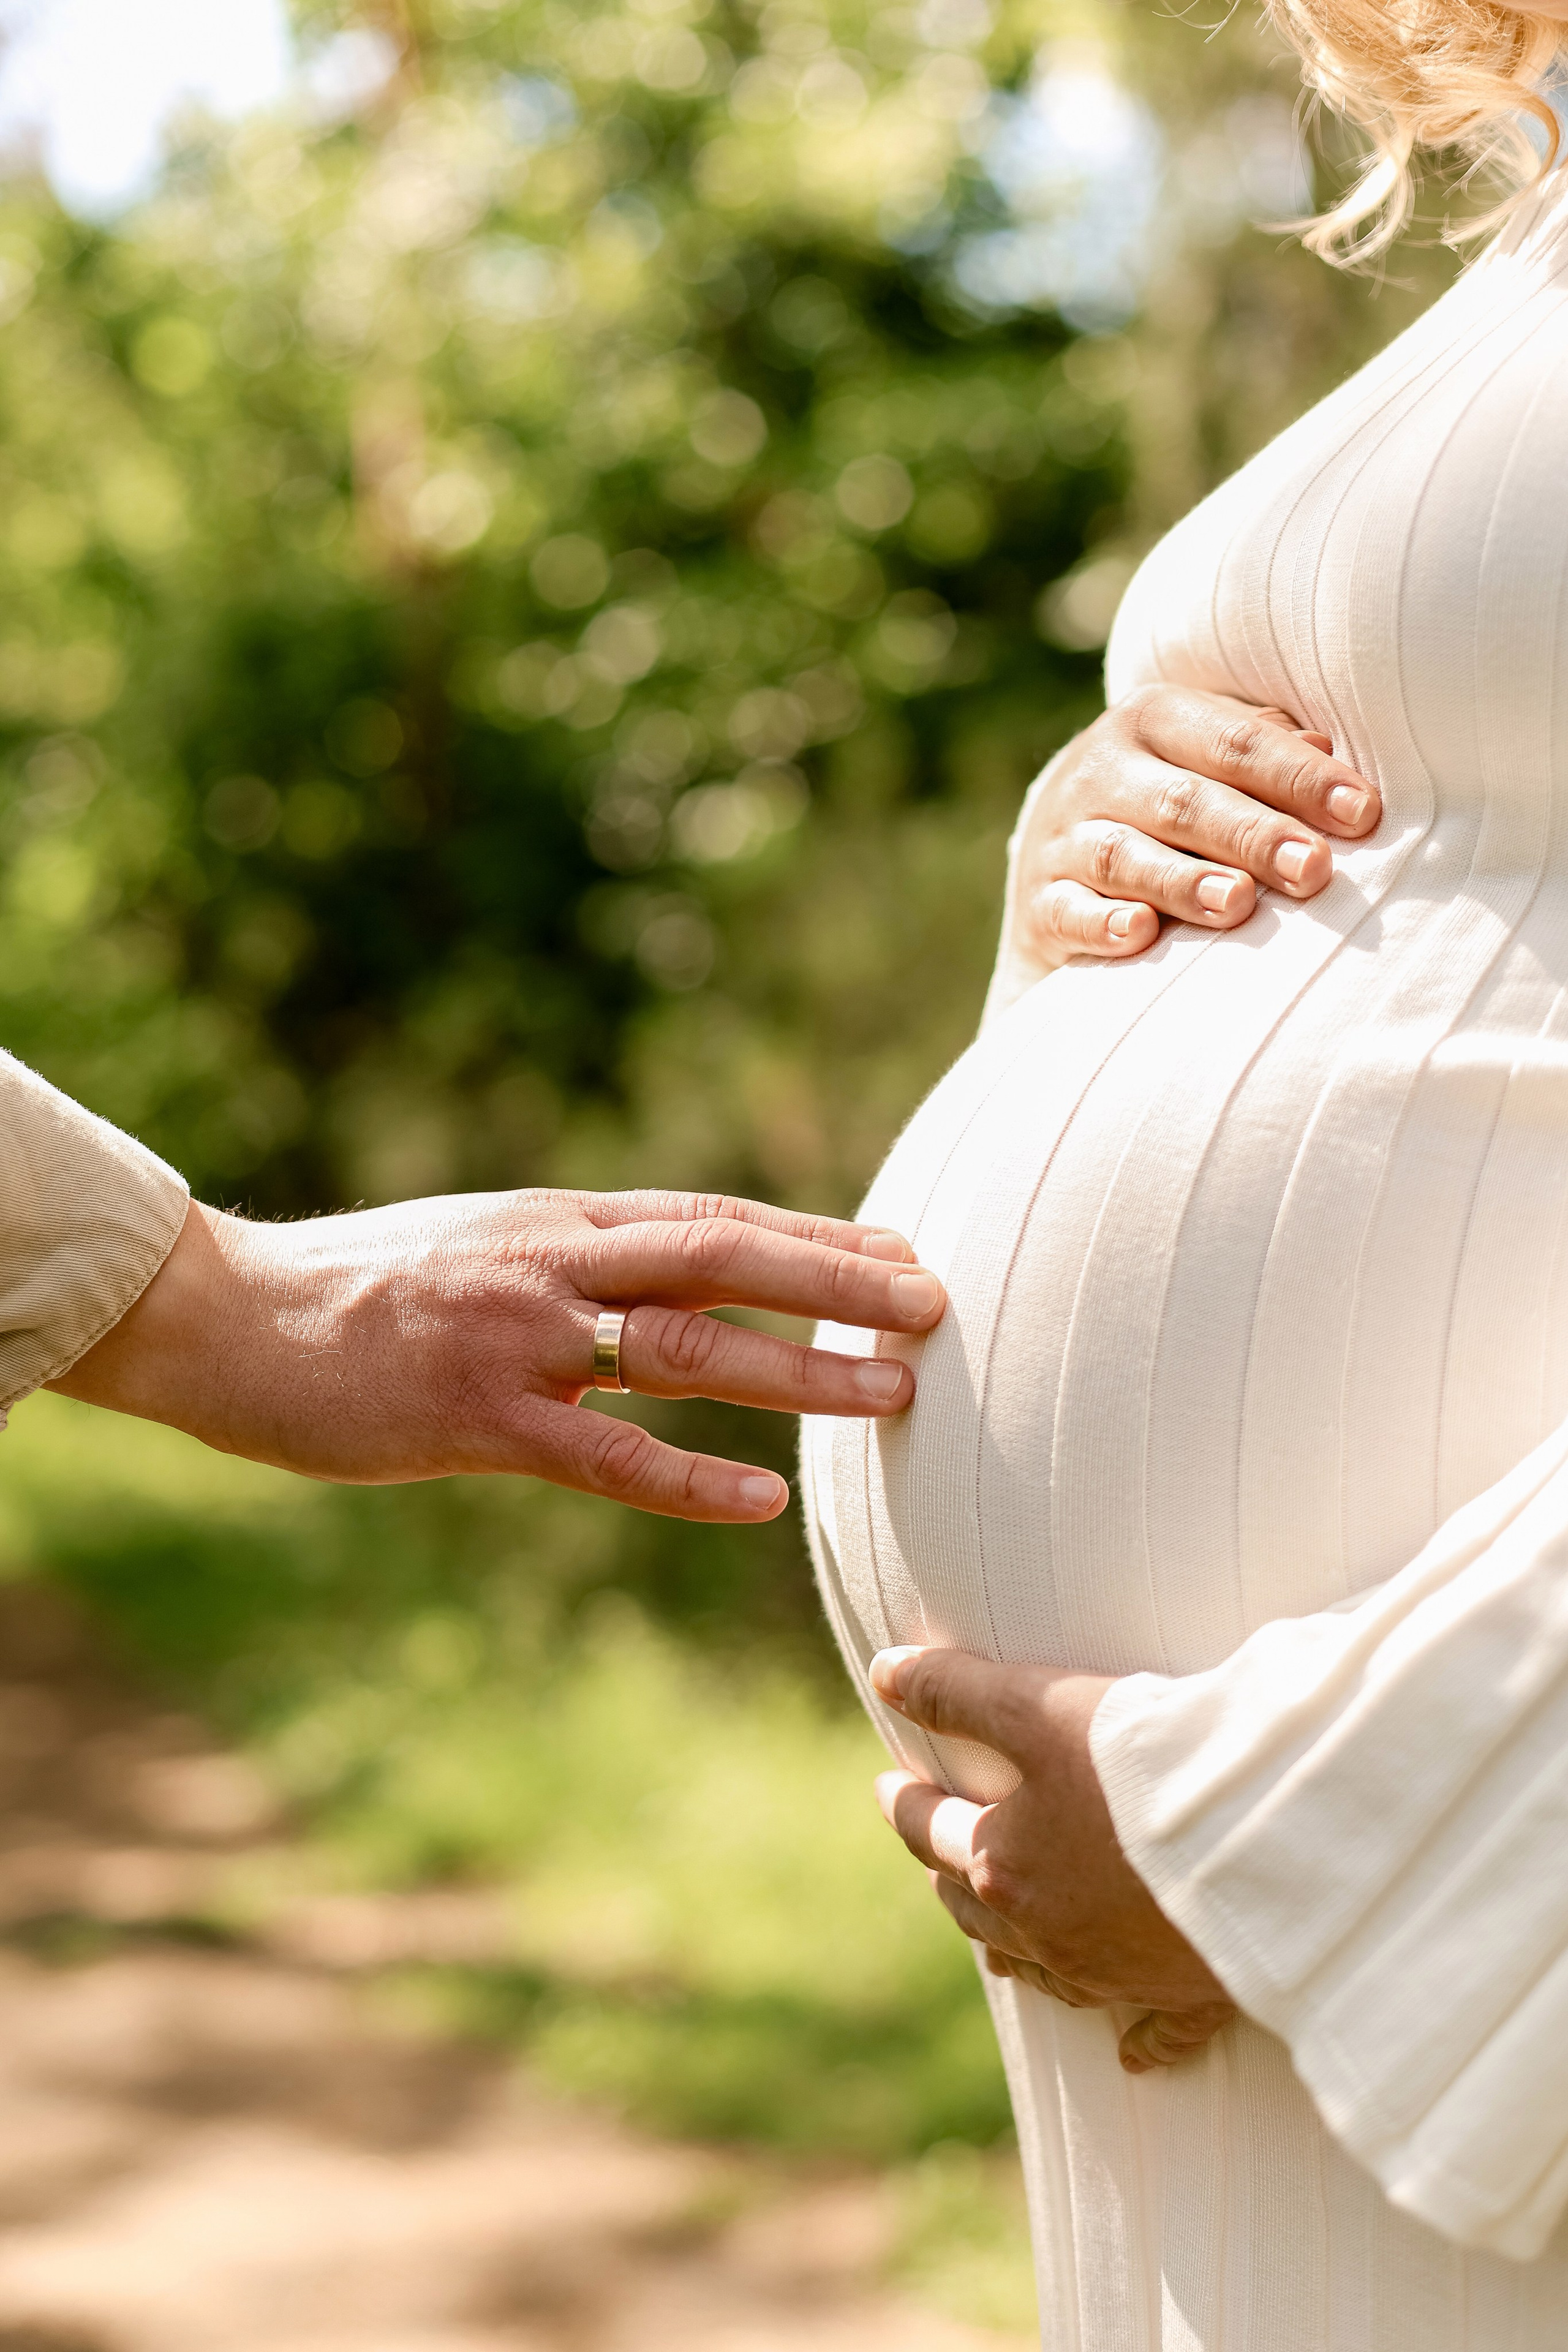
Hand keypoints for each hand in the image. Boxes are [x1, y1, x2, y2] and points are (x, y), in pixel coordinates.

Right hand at [51, 1189, 945, 1520]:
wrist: (227, 1316)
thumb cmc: (356, 1292)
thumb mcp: (478, 1249)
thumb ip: (569, 1264)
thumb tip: (655, 1281)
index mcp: (557, 1222)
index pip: (711, 1217)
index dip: (813, 1234)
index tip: (900, 1251)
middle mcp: (552, 1264)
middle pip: (721, 1258)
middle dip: (835, 1280)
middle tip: (935, 1305)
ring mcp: (517, 1340)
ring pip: (683, 1347)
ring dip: (794, 1369)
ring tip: (888, 1394)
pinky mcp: (473, 1419)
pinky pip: (600, 1453)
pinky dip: (685, 1476)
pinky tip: (759, 1500)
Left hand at [870, 1644, 1235, 2072]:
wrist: (1265, 1837)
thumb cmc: (1142, 1766)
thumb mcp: (1037, 1707)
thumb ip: (957, 1691)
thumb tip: (885, 1674)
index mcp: (1006, 1868)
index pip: (933, 1831)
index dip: (905, 1804)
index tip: (888, 1787)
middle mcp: (1051, 1934)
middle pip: (978, 1908)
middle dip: (950, 1875)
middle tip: (936, 1853)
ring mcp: (1119, 1974)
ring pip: (1046, 1971)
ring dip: (1015, 1950)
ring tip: (996, 1938)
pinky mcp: (1191, 1994)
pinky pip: (1157, 2032)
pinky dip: (1139, 2041)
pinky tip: (1130, 2058)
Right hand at [990, 685, 1379, 1010]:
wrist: (1056, 854)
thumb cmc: (1168, 800)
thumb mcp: (1208, 759)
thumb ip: (1265, 751)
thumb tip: (1331, 754)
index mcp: (1152, 718)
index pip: (1236, 743)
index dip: (1300, 778)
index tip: (1363, 814)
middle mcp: (1100, 770)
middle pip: (1184, 801)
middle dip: (1254, 835)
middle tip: (1314, 870)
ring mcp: (1063, 838)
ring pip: (1123, 856)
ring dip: (1183, 882)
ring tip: (1239, 904)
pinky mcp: (1039, 903)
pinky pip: (1068, 912)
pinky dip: (1103, 924)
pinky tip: (1141, 934)